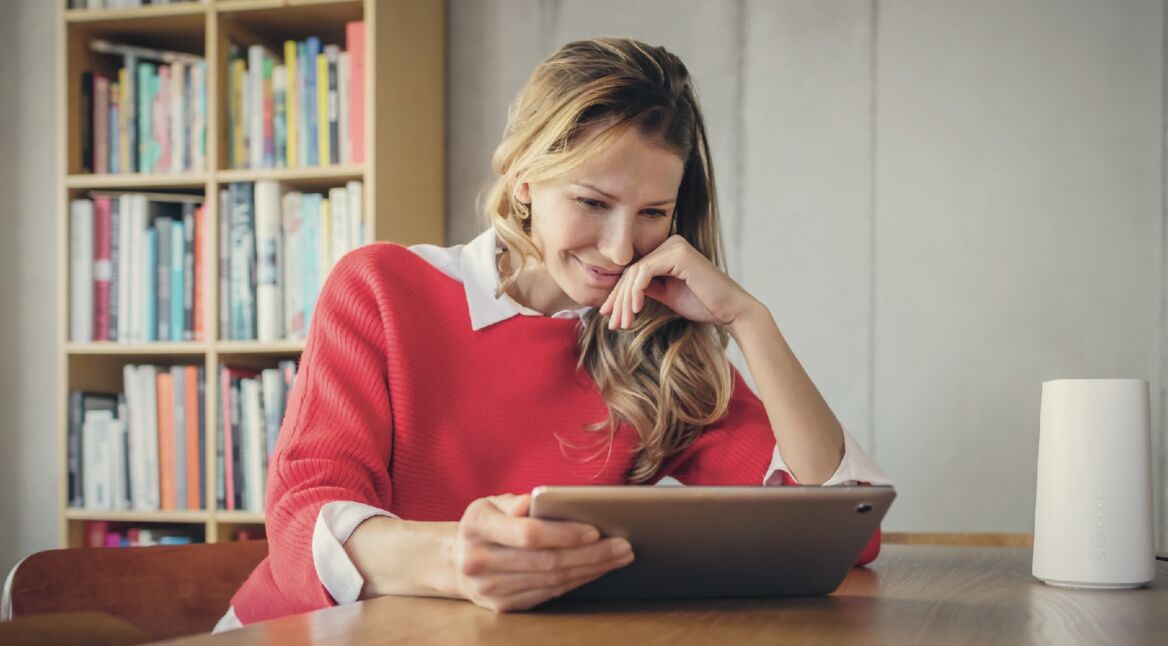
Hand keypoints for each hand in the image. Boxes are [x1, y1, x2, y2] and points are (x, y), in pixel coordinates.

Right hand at [453, 493, 634, 611]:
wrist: (455, 561)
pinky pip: (548, 594)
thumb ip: (515, 501)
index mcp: (476, 526)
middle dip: (591, 555)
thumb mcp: (491, 502)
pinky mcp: (502, 606)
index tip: (596, 530)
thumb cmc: (485, 523)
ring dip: (591, 569)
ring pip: (551, 581)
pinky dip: (576, 581)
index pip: (528, 534)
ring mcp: (489, 589)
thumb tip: (539, 499)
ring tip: (618, 556)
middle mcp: (478, 561)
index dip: (565, 534)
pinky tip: (596, 570)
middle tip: (622, 545)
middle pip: (546, 561)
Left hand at [598, 235, 758, 330]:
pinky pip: (645, 272)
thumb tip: (620, 294)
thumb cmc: (703, 304)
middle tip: (612, 324)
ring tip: (623, 323)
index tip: (609, 317)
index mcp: (668, 250)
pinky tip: (636, 310)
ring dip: (625, 301)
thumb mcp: (667, 295)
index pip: (635, 271)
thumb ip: (647, 288)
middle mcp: (671, 242)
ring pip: (635, 272)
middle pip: (632, 271)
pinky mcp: (678, 254)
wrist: (731, 311)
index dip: (618, 295)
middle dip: (619, 300)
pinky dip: (637, 292)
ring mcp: (675, 245)